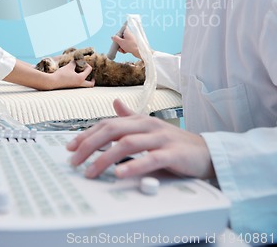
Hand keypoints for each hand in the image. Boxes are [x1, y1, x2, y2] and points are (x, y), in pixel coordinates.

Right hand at [50, 61, 93, 88]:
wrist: (52, 82)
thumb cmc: (61, 74)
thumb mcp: (69, 66)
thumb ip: (75, 63)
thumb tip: (78, 60)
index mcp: (81, 78)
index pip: (89, 70)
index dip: (86, 64)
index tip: (81, 62)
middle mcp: (79, 84)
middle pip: (90, 84)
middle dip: (92, 80)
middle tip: (92, 76)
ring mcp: (75, 87)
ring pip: (84, 85)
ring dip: (86, 80)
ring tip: (83, 75)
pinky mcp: (71, 87)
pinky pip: (79, 85)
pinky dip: (80, 81)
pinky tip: (75, 76)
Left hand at [67, 99, 214, 178]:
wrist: (206, 152)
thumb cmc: (174, 142)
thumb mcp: (150, 128)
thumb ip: (131, 117)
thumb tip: (115, 104)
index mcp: (140, 120)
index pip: (108, 124)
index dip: (87, 134)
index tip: (71, 147)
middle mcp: (147, 125)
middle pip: (113, 130)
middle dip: (89, 145)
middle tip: (74, 160)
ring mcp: (160, 138)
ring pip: (127, 144)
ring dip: (105, 158)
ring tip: (90, 171)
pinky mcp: (172, 153)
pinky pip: (150, 159)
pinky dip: (134, 166)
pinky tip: (120, 173)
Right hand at [111, 28, 140, 58]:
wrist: (139, 52)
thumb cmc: (130, 45)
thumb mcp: (121, 42)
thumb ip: (116, 39)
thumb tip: (112, 36)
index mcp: (127, 32)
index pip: (122, 29)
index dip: (118, 33)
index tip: (116, 38)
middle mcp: (129, 35)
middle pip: (122, 37)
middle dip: (119, 43)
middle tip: (118, 46)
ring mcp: (131, 40)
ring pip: (124, 43)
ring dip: (121, 47)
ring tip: (122, 50)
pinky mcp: (132, 45)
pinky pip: (127, 46)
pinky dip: (125, 49)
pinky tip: (125, 52)